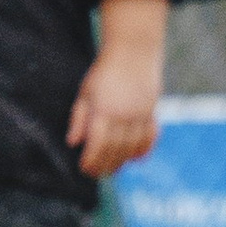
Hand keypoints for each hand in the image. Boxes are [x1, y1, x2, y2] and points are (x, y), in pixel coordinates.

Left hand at [66, 0, 165, 181]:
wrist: (133, 52)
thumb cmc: (104, 72)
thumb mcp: (85, 93)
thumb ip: (79, 118)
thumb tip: (73, 142)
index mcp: (104, 109)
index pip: (97, 143)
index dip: (91, 160)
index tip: (85, 169)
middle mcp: (124, 114)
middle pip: (116, 149)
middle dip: (105, 165)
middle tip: (97, 174)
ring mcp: (141, 114)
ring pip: (133, 146)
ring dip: (123, 161)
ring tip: (113, 169)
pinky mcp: (153, 111)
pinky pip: (150, 136)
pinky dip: (144, 149)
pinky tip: (135, 158)